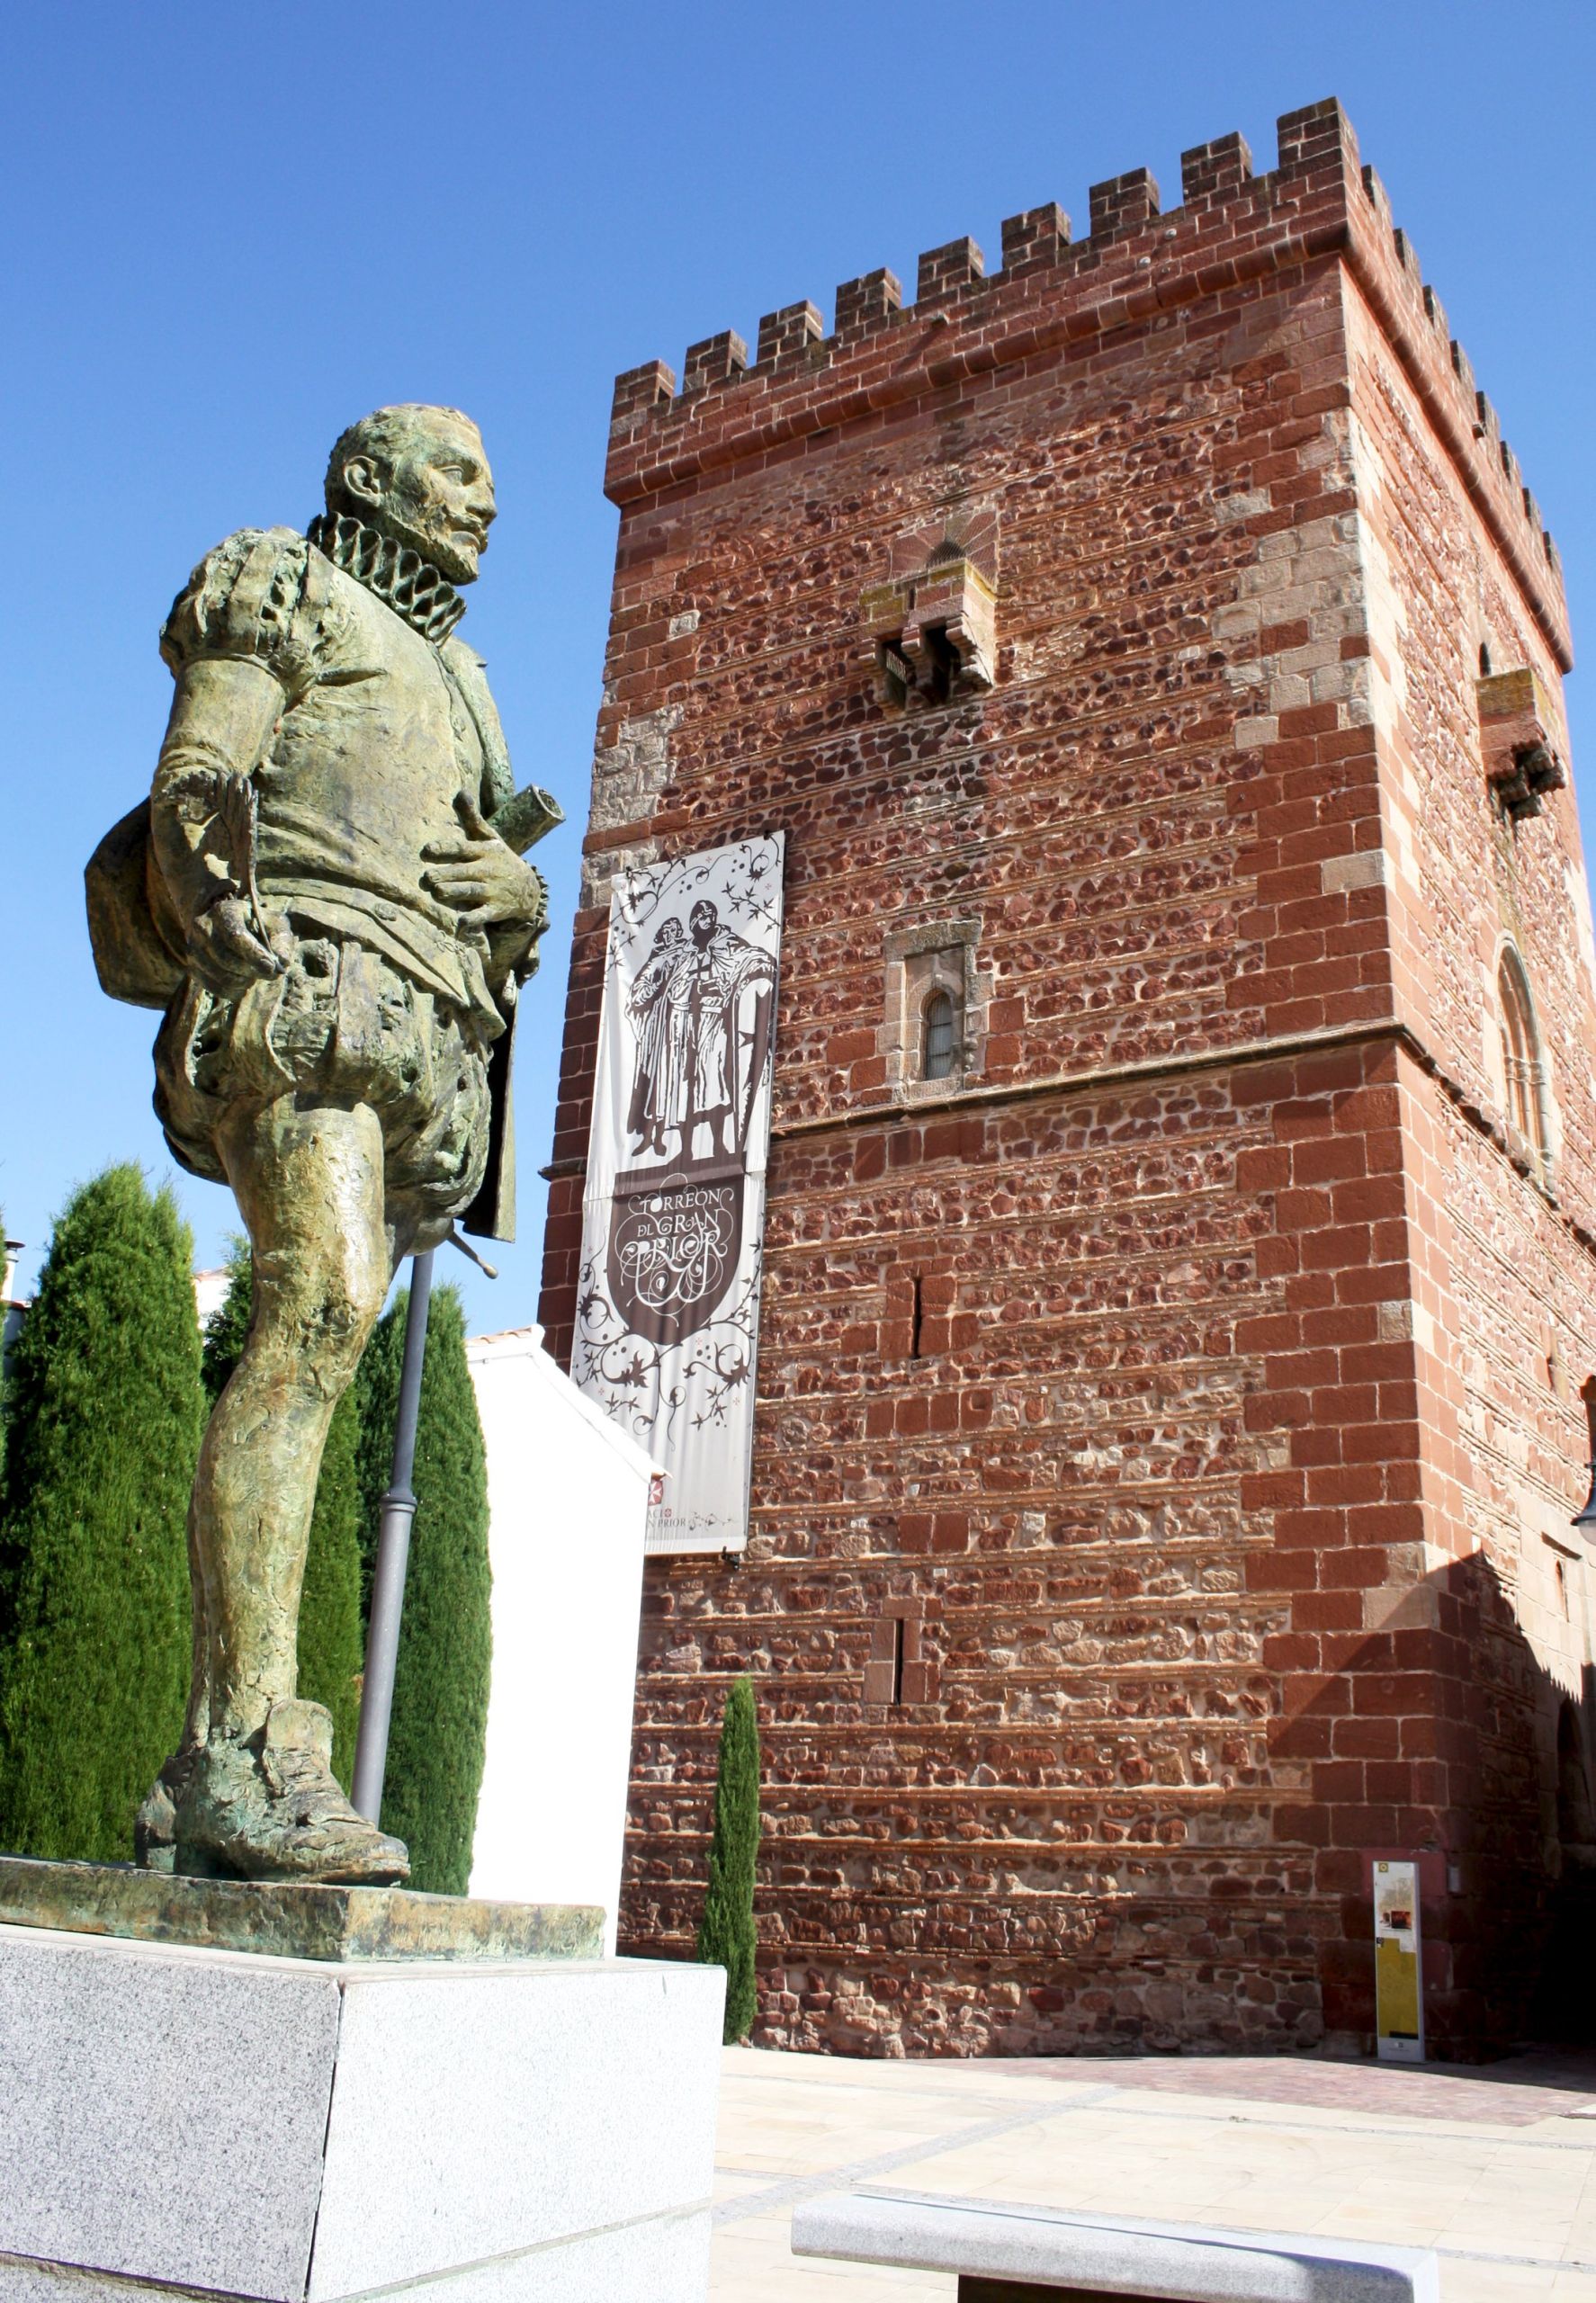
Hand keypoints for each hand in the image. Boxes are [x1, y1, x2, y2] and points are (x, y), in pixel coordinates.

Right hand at [191, 895, 289, 989]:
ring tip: (254, 974)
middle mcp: (203, 927)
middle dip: (251, 971)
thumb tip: (282, 962)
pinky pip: (213, 987)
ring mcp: (194, 947)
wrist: (230, 925)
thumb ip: (282, 941)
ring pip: (220, 975)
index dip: (254, 955)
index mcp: (224, 911)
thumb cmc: (258, 925)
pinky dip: (233, 991)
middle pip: (226, 959)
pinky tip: (244, 984)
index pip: (235, 936)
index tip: (271, 967)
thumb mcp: (275, 924)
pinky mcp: (193, 966)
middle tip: (268, 972)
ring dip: (244, 981)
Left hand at [423, 810, 546, 932]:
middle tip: (427, 878)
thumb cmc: (500, 860)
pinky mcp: (495, 910)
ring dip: (455, 892)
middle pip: (463, 872)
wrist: (528, 889)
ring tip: (438, 893)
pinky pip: (483, 915)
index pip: (462, 848)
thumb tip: (461, 791)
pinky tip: (461, 925)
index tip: (426, 851)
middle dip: (446, 875)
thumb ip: (472, 818)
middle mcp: (487, 871)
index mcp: (483, 852)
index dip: (444, 849)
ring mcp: (491, 891)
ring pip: (471, 892)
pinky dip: (473, 920)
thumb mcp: (489, 838)